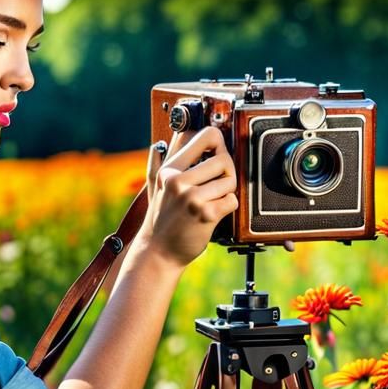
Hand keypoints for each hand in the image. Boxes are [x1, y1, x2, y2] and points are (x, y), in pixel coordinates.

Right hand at [140, 127, 237, 267]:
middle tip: (218, 184)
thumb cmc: (160, 220)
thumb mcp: (155, 187)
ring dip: (227, 191)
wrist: (158, 253)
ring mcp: (191, 197)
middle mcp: (178, 180)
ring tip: (213, 200)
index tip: (218, 152)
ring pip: (230, 180)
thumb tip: (163, 141)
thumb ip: (159, 161)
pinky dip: (228, 207)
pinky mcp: (205, 214)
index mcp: (169, 169)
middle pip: (224, 158)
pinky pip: (232, 200)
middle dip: (227, 172)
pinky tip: (214, 213)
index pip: (206, 136)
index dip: (219, 142)